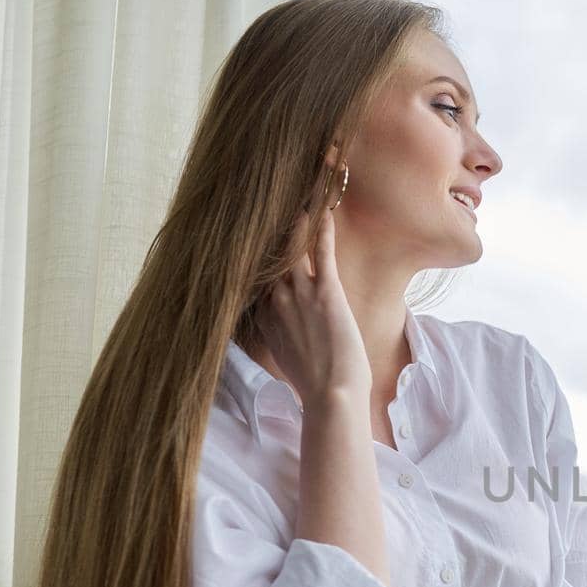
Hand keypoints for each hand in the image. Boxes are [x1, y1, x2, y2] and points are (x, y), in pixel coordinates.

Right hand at [259, 207, 370, 402]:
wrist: (330, 397)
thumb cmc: (315, 383)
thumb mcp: (285, 357)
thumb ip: (279, 334)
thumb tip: (285, 329)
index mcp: (264, 315)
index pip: (258, 273)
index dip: (258, 251)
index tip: (255, 231)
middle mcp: (275, 299)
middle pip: (268, 253)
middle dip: (270, 226)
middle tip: (270, 196)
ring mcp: (298, 294)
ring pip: (292, 245)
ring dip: (296, 217)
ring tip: (299, 189)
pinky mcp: (325, 293)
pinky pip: (321, 251)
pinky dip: (322, 227)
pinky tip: (324, 206)